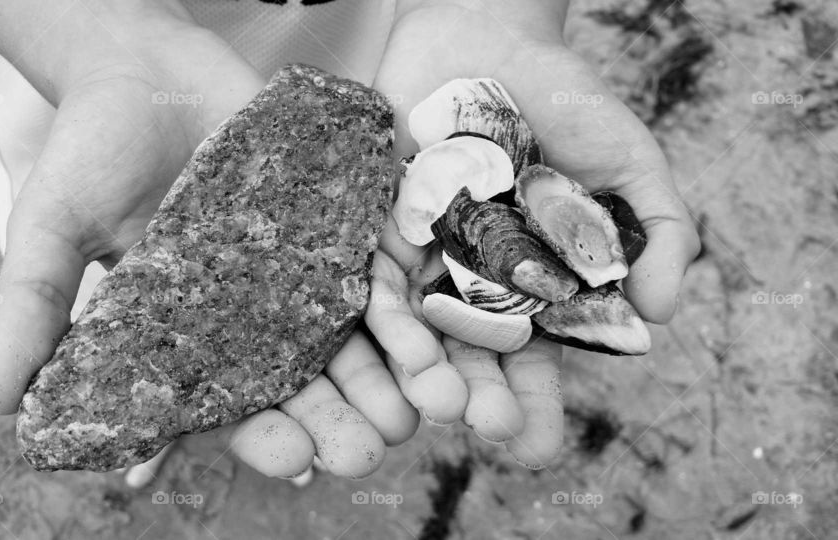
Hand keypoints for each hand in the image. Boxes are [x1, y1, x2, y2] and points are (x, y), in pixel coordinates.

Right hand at [0, 2, 418, 482]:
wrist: (140, 65)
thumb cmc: (89, 149)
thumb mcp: (49, 229)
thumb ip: (33, 309)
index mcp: (192, 330)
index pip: (234, 401)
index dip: (266, 435)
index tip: (297, 462)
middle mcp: (254, 307)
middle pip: (309, 377)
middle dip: (342, 415)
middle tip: (371, 448)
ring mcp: (298, 260)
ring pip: (355, 330)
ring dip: (393, 369)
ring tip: (426, 404)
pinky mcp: (332, 212)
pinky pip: (376, 256)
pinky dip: (405, 289)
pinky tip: (436, 323)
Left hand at [367, 0, 699, 466]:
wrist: (490, 35)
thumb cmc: (570, 101)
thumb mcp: (631, 162)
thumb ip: (657, 231)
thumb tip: (662, 311)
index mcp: (532, 288)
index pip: (534, 361)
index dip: (533, 403)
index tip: (532, 443)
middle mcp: (473, 284)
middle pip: (468, 352)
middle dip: (472, 392)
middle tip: (477, 423)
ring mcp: (423, 257)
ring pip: (416, 323)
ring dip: (419, 364)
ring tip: (429, 400)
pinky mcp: (378, 223)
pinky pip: (372, 269)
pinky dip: (375, 303)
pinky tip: (382, 340)